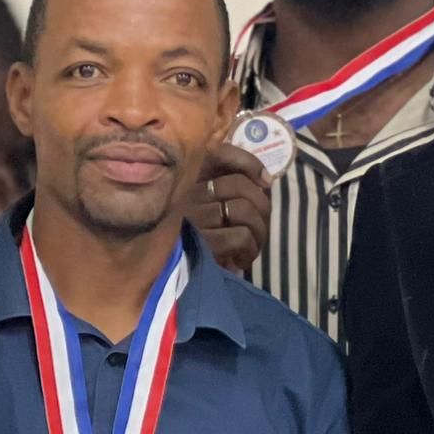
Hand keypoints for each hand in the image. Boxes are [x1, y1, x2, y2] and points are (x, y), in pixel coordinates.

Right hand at [186, 141, 272, 272]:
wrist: (167, 279)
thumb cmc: (196, 244)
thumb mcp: (208, 210)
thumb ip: (229, 187)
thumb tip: (265, 181)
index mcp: (187, 180)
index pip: (220, 154)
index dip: (249, 163)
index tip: (265, 182)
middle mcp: (186, 194)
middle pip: (240, 185)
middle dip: (262, 208)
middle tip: (259, 228)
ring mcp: (192, 218)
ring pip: (244, 211)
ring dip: (259, 232)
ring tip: (251, 246)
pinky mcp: (200, 243)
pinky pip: (241, 236)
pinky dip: (250, 250)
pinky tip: (241, 260)